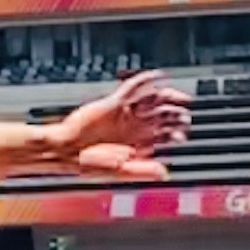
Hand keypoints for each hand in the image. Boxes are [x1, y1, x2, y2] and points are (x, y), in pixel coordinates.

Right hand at [30, 70, 187, 180]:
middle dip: (174, 115)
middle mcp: (131, 128)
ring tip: (178, 95)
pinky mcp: (111, 104)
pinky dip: (143, 81)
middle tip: (185, 113)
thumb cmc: (85, 162)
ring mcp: (122, 115)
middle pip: (158, 117)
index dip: (174, 134)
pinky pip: (130, 89)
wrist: (63, 148)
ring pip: (148, 102)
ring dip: (164, 97)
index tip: (183, 134)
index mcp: (135, 145)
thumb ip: (141, 171)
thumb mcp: (117, 171)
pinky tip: (156, 76)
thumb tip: (164, 173)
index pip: (160, 137)